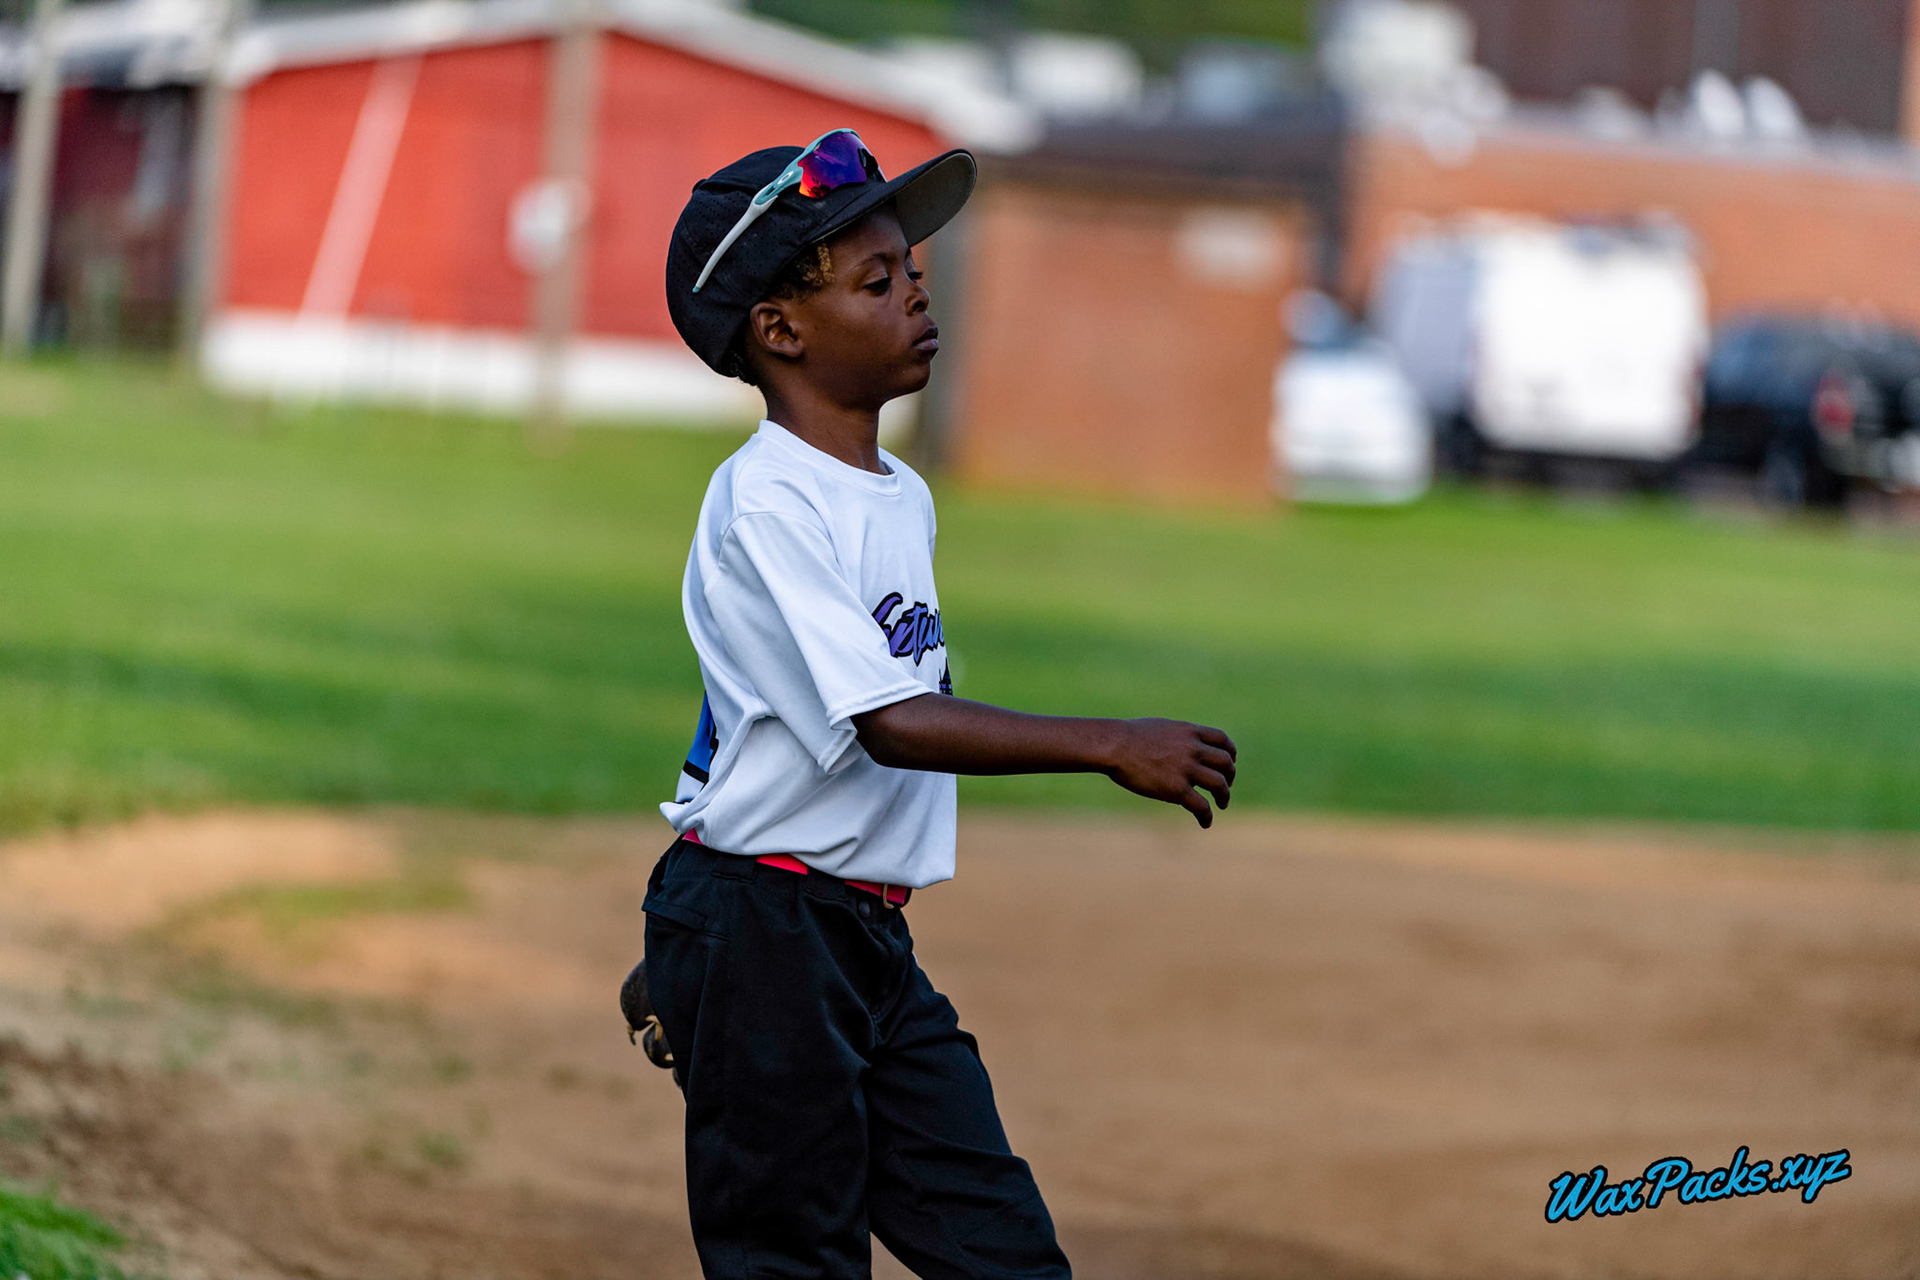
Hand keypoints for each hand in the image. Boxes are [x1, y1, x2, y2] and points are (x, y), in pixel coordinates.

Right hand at [1104, 719, 1236, 827]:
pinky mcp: (1177, 789)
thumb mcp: (1160, 728)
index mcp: (1189, 732)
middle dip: (1229, 775)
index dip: (1230, 751)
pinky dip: (1207, 816)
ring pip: (1219, 784)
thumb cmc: (1129, 736)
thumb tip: (1178, 745)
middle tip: (1226, 786)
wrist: (1115, 746)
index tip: (1230, 760)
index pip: (1222, 739)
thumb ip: (1176, 737)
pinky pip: (1201, 806)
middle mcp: (1193, 749)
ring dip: (1224, 796)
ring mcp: (1186, 769)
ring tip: (1222, 804)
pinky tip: (1205, 822)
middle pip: (1225, 762)